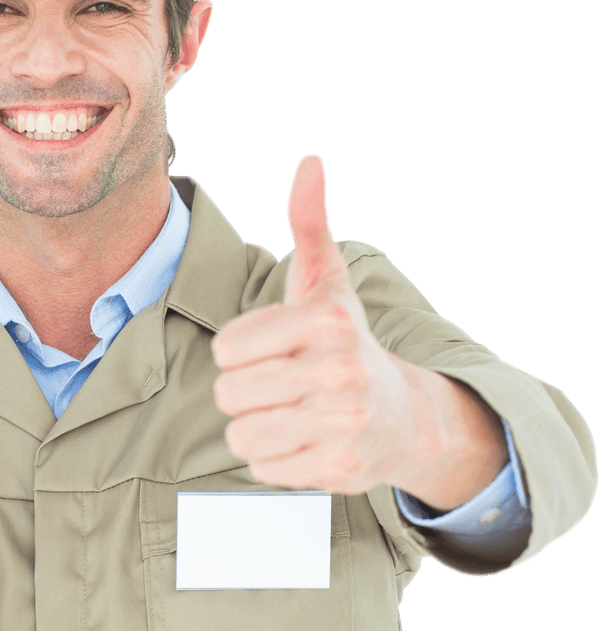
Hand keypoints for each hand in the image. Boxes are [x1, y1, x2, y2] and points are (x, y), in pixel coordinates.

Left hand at [211, 153, 419, 494]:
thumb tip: (310, 162)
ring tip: (288, 415)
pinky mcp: (339, 469)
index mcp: (327, 321)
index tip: (273, 351)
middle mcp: (340, 370)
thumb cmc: (344, 342)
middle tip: (281, 387)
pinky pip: (262, 468)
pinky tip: (303, 442)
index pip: (227, 349)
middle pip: (228, 394)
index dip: (240, 352)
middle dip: (245, 392)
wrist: (403, 416)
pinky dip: (273, 459)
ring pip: (240, 435)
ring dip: (253, 428)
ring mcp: (342, 423)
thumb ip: (309, 223)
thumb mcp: (326, 283)